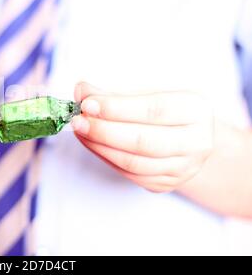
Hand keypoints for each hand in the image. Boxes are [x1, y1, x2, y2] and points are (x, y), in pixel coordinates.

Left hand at [72, 82, 214, 192]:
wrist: (188, 135)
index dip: (117, 108)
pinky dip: (106, 158)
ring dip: (99, 146)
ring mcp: (183, 168)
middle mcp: (196, 142)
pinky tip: (91, 143)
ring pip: (134, 162)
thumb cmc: (165, 108)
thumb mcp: (147, 91)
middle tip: (78, 121)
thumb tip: (81, 90)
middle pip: (143, 141)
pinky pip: (130, 174)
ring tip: (80, 130)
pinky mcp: (166, 183)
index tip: (88, 103)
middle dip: (104, 131)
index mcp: (196, 110)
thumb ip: (115, 92)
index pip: (153, 110)